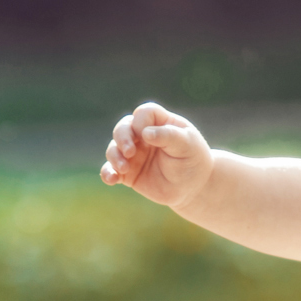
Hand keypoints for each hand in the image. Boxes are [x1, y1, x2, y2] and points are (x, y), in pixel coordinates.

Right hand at [97, 102, 213, 208]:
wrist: (193, 187)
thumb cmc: (192, 160)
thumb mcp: (187, 145)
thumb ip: (168, 136)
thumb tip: (145, 133)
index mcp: (159, 123)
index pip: (143, 113)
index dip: (140, 122)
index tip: (146, 136)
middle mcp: (142, 136)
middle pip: (123, 127)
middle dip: (122, 137)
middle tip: (130, 152)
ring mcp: (133, 154)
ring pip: (114, 148)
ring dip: (114, 156)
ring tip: (124, 168)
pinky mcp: (128, 173)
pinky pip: (111, 170)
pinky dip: (108, 173)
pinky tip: (112, 180)